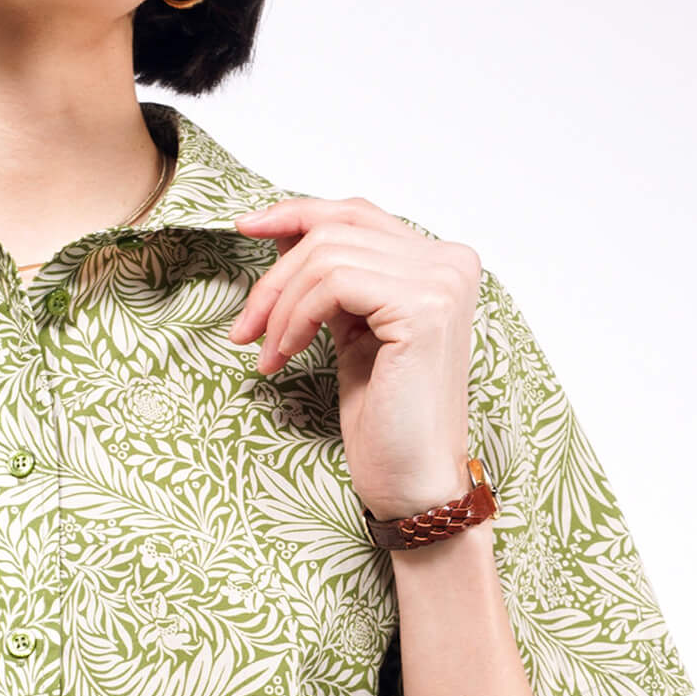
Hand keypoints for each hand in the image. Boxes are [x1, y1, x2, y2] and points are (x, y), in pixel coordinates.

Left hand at [228, 196, 481, 523]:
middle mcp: (451, 262)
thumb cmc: (385, 419)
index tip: (247, 226)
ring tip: (269, 353)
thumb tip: (282, 230)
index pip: (356, 213)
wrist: (412, 482)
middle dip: (276, 276)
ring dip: (281, 306)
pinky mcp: (423, 308)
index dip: (297, 214)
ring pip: (326, 255)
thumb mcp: (349, 330)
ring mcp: (442, 282)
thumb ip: (330, 278)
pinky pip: (333, 284)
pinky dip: (295, 318)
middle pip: (335, 230)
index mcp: (440, 263)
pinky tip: (285, 356)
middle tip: (246, 328)